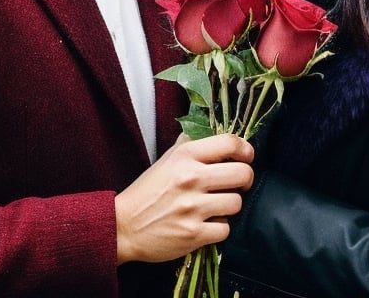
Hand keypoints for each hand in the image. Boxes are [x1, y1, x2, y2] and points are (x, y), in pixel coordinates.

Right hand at [115, 133, 253, 263]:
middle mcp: (191, 178)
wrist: (122, 226)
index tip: (246, 157)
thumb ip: (188, 146)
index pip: (230, 143)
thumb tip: (211, 134)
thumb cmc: (146, 192)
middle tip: (236, 185)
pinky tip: (206, 224)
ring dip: (229, 206)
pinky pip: (225, 229)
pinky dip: (218, 228)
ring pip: (237, 203)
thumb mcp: (165, 160)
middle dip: (245, 180)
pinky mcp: (193, 234)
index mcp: (185, 156)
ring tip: (216, 206)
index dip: (245, 150)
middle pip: (243, 174)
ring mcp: (193, 207)